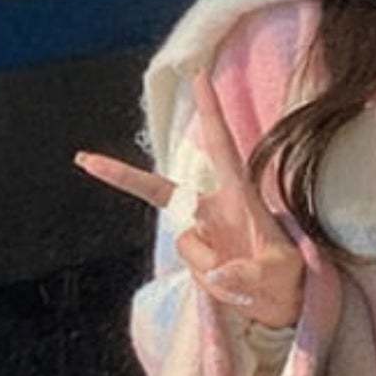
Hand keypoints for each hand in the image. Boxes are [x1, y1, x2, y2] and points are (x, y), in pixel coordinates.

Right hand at [73, 70, 305, 328]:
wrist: (284, 300)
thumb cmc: (289, 275)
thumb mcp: (281, 272)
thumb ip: (250, 272)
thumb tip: (217, 272)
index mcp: (240, 195)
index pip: (222, 146)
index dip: (210, 111)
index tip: (199, 75)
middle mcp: (213, 209)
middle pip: (161, 191)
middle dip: (123, 176)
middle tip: (86, 160)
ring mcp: (201, 234)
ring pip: (188, 247)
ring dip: (215, 270)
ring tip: (248, 282)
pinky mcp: (197, 257)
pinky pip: (195, 271)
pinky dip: (215, 285)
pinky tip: (236, 287)